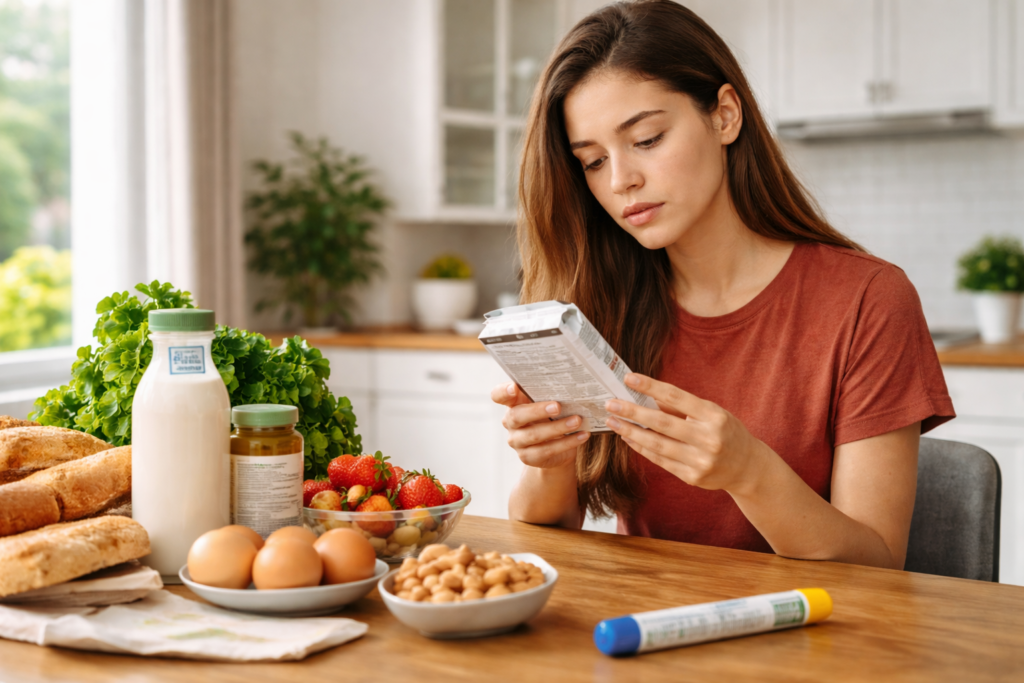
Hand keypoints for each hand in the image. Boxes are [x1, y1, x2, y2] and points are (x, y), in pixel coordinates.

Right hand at [490, 382, 589, 468]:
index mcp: (513, 403)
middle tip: (558, 406)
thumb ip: (549, 393)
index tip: (514, 388)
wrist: (556, 446)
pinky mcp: (528, 457)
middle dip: (537, 411)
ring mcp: (517, 441)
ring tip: (577, 421)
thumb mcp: (549, 402)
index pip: (498, 395)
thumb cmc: (552, 416)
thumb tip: (569, 386)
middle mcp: (510, 422)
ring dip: (557, 428)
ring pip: (534, 435)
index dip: (503, 392)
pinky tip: (582, 435)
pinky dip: (567, 442)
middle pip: (517, 416)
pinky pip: (547, 451)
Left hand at [604, 373, 767, 493]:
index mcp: (713, 416)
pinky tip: (628, 438)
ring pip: (657, 445)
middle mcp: (708, 438)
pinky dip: (641, 448)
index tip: (628, 378)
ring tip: (613, 422)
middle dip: (632, 412)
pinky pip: (660, 460)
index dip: (650, 387)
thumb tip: (646, 396)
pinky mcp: (692, 477)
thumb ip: (682, 407)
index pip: (675, 397)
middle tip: (610, 404)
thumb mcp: (711, 413)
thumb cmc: (726, 432)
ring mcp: (700, 461)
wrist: (747, 467)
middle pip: (661, 423)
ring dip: (631, 432)